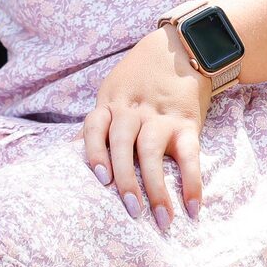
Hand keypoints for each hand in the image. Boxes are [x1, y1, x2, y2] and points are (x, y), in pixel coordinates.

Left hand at [82, 28, 208, 230]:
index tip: (101, 178)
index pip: (95, 126)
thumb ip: (100, 120)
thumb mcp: (114, 89)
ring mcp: (160, 115)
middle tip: (131, 212)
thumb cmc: (140, 77)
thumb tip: (73, 153)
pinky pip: (190, 155)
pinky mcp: (187, 122)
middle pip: (122, 144)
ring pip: (152, 152)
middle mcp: (133, 109)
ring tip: (161, 218)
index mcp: (111, 101)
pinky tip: (193, 206)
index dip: (95, 151)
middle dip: (126, 180)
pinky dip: (192, 182)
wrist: (182, 47)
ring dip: (156, 188)